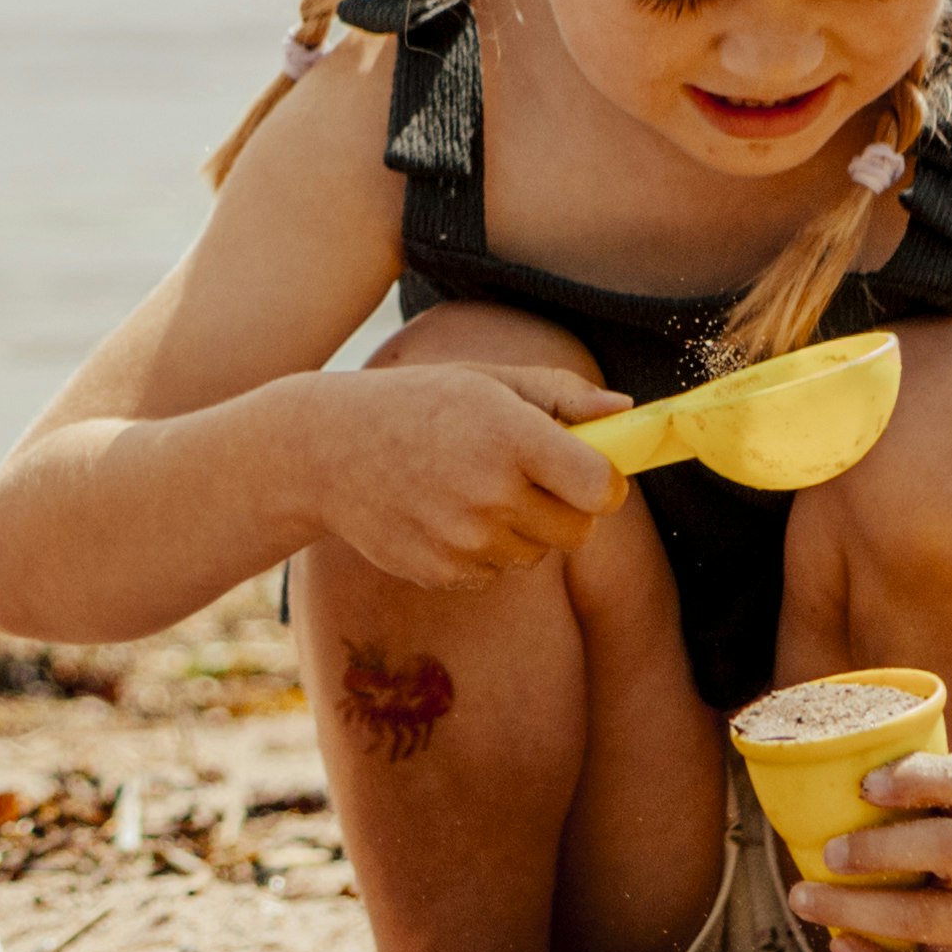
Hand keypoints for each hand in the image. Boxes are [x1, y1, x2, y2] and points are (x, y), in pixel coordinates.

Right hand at [298, 359, 633, 594]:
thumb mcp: (487, 379)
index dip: (603, 483)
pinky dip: (483, 551)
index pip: (600, 488)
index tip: (587, 472)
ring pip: (535, 554)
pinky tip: (444, 514)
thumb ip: (563, 395)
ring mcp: (464, 540)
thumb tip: (626, 410)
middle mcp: (490, 494)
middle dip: (566, 509)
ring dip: (520, 529)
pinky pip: (494, 572)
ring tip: (473, 490)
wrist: (324, 450)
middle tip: (527, 478)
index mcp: (510, 437)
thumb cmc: (417, 403)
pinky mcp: (442, 572)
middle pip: (577, 531)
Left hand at [793, 748, 951, 951]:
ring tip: (804, 900)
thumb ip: (922, 800)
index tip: (866, 785)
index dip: (917, 778)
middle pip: (944, 849)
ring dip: (853, 910)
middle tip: (827, 854)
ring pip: (922, 919)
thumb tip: (824, 794)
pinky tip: (841, 947)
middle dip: (876, 851)